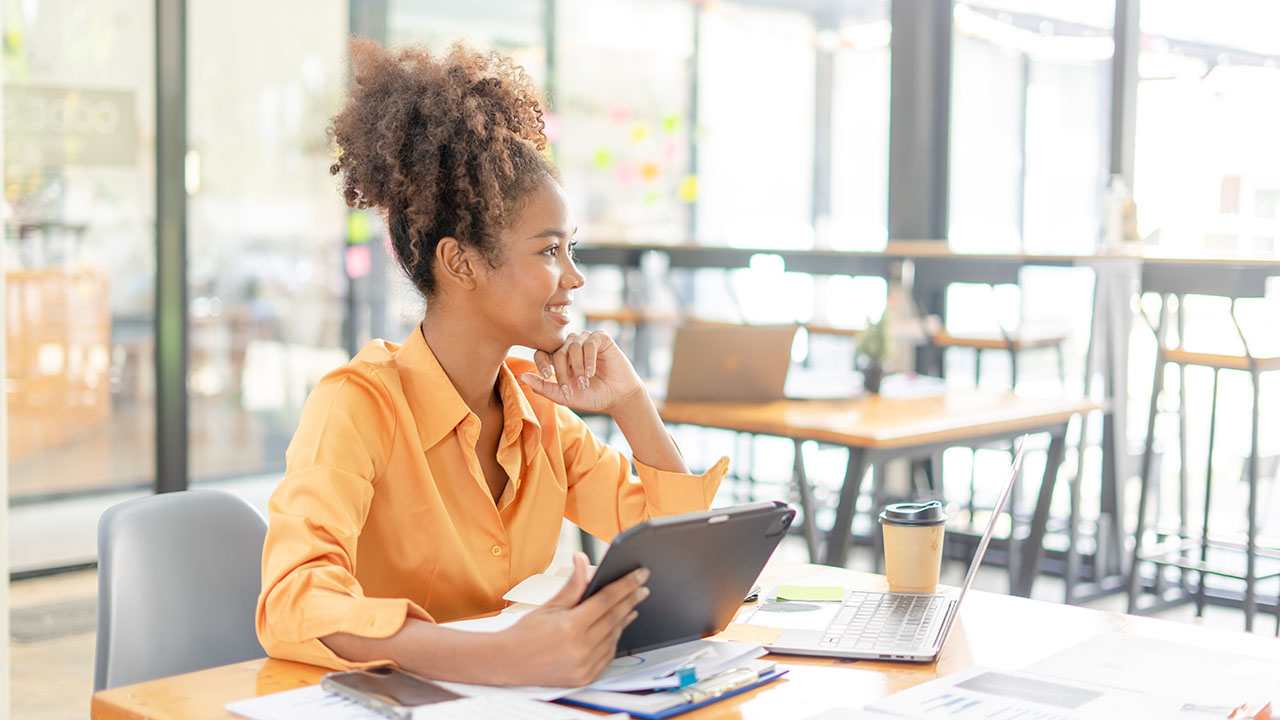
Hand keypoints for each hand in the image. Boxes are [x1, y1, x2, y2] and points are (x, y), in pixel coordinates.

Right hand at [496, 553, 648, 686]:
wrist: (508, 663)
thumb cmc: (526, 633)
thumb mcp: (549, 605)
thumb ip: (572, 584)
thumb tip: (582, 559)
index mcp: (570, 626)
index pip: (606, 599)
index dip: (626, 585)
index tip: (640, 575)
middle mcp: (580, 648)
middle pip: (615, 618)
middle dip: (631, 600)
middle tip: (642, 587)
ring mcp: (584, 665)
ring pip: (614, 637)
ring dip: (624, 619)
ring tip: (631, 606)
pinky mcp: (585, 677)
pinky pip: (607, 655)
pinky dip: (614, 639)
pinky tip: (616, 627)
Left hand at [518, 331, 645, 412]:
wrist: (618, 397)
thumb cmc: (591, 396)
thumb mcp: (564, 396)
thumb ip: (543, 387)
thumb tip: (521, 377)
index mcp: (559, 359)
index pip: (542, 352)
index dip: (541, 362)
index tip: (546, 376)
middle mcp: (571, 347)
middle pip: (557, 351)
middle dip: (562, 371)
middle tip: (570, 388)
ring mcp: (586, 340)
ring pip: (572, 345)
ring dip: (577, 366)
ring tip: (585, 381)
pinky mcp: (600, 338)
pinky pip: (589, 342)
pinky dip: (589, 359)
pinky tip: (592, 372)